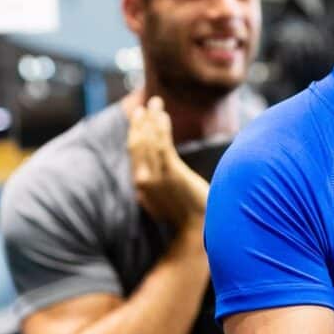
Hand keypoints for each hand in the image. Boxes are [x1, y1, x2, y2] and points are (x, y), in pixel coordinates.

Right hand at [128, 97, 208, 232]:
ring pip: (148, 140)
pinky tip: (163, 115)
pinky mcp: (170, 172)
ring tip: (155, 103)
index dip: (135, 135)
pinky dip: (160, 126)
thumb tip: (149, 184)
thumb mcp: (165, 204)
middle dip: (139, 122)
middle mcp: (143, 180)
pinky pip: (161, 143)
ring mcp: (155, 176)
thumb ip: (156, 190)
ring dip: (150, 118)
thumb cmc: (189, 219)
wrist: (199, 230)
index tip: (138, 121)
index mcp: (141, 187)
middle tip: (143, 107)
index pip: (134, 154)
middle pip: (136, 143)